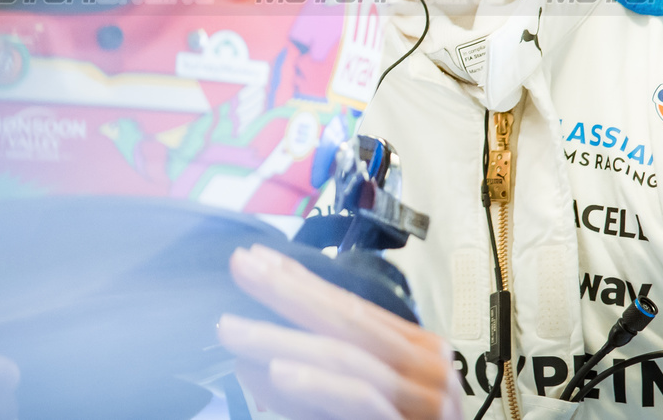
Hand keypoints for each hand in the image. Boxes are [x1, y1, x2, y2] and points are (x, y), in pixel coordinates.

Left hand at [218, 244, 462, 419]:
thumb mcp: (346, 406)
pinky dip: (317, 385)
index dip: (302, 280)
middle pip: (350, 320)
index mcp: (416, 352)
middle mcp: (428, 370)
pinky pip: (362, 400)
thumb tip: (246, 360)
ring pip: (346, 358)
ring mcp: (426, 402)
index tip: (256, 258)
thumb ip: (307, 384)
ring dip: (282, 340)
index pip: (352, 306)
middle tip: (242, 269)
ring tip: (234, 331)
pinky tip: (277, 373)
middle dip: (290, 291)